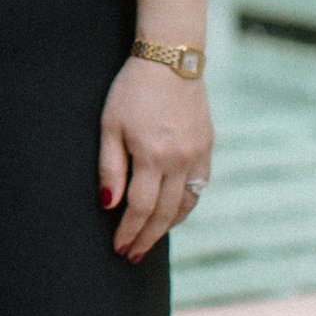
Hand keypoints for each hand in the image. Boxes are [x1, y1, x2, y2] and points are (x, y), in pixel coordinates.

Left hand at [97, 56, 213, 262]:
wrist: (171, 59)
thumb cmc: (132, 90)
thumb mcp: (110, 125)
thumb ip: (110, 167)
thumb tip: (109, 203)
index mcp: (153, 155)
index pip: (141, 208)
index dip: (129, 231)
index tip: (119, 247)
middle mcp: (180, 160)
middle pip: (165, 213)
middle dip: (147, 237)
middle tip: (133, 256)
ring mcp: (197, 154)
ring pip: (187, 204)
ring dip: (169, 226)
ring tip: (151, 239)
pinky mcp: (207, 146)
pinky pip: (200, 186)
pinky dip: (187, 204)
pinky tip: (174, 212)